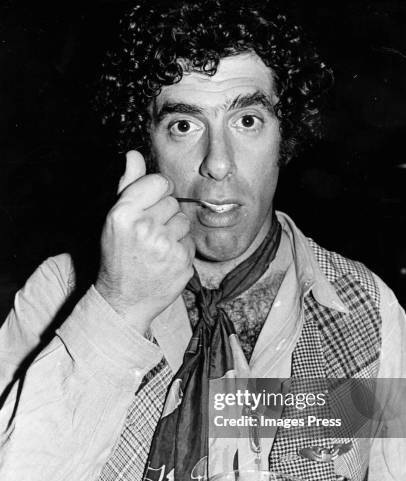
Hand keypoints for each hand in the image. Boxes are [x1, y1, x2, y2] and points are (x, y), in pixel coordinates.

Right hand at [95, 150, 194, 333]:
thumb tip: (134, 155)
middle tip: (149, 234)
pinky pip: (190, 242)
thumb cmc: (118, 256)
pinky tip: (165, 260)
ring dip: (174, 231)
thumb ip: (128, 186)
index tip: (149, 206)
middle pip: (173, 201)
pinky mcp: (182, 262)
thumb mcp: (115, 220)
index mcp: (124, 213)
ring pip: (184, 221)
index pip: (159, 182)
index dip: (157, 193)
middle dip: (164, 214)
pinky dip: (181, 250)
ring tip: (157, 247)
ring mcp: (165, 246)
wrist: (123, 301)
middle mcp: (144, 228)